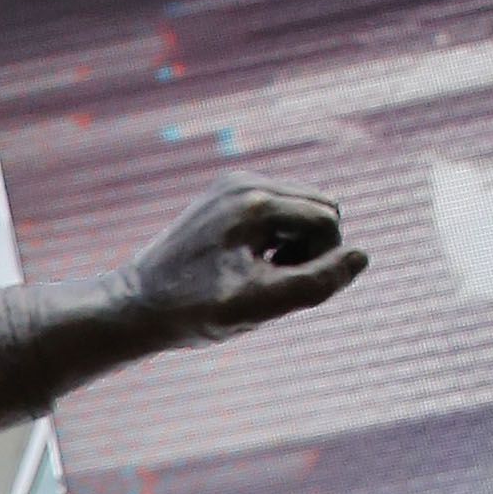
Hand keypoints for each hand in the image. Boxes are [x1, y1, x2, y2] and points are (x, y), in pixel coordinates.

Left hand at [122, 178, 363, 342]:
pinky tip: (241, 267)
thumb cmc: (190, 312)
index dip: (319, 262)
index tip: (279, 289)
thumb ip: (313, 285)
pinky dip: (270, 241)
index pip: (327, 220)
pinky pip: (274, 213)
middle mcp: (244, 181)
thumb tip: (361, 257)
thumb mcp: (256, 307)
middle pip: (318, 208)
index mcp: (254, 200)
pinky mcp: (222, 198)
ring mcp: (231, 186)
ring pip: (297, 212)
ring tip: (253, 277)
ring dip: (290, 247)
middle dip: (308, 249)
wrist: (131, 307)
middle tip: (266, 284)